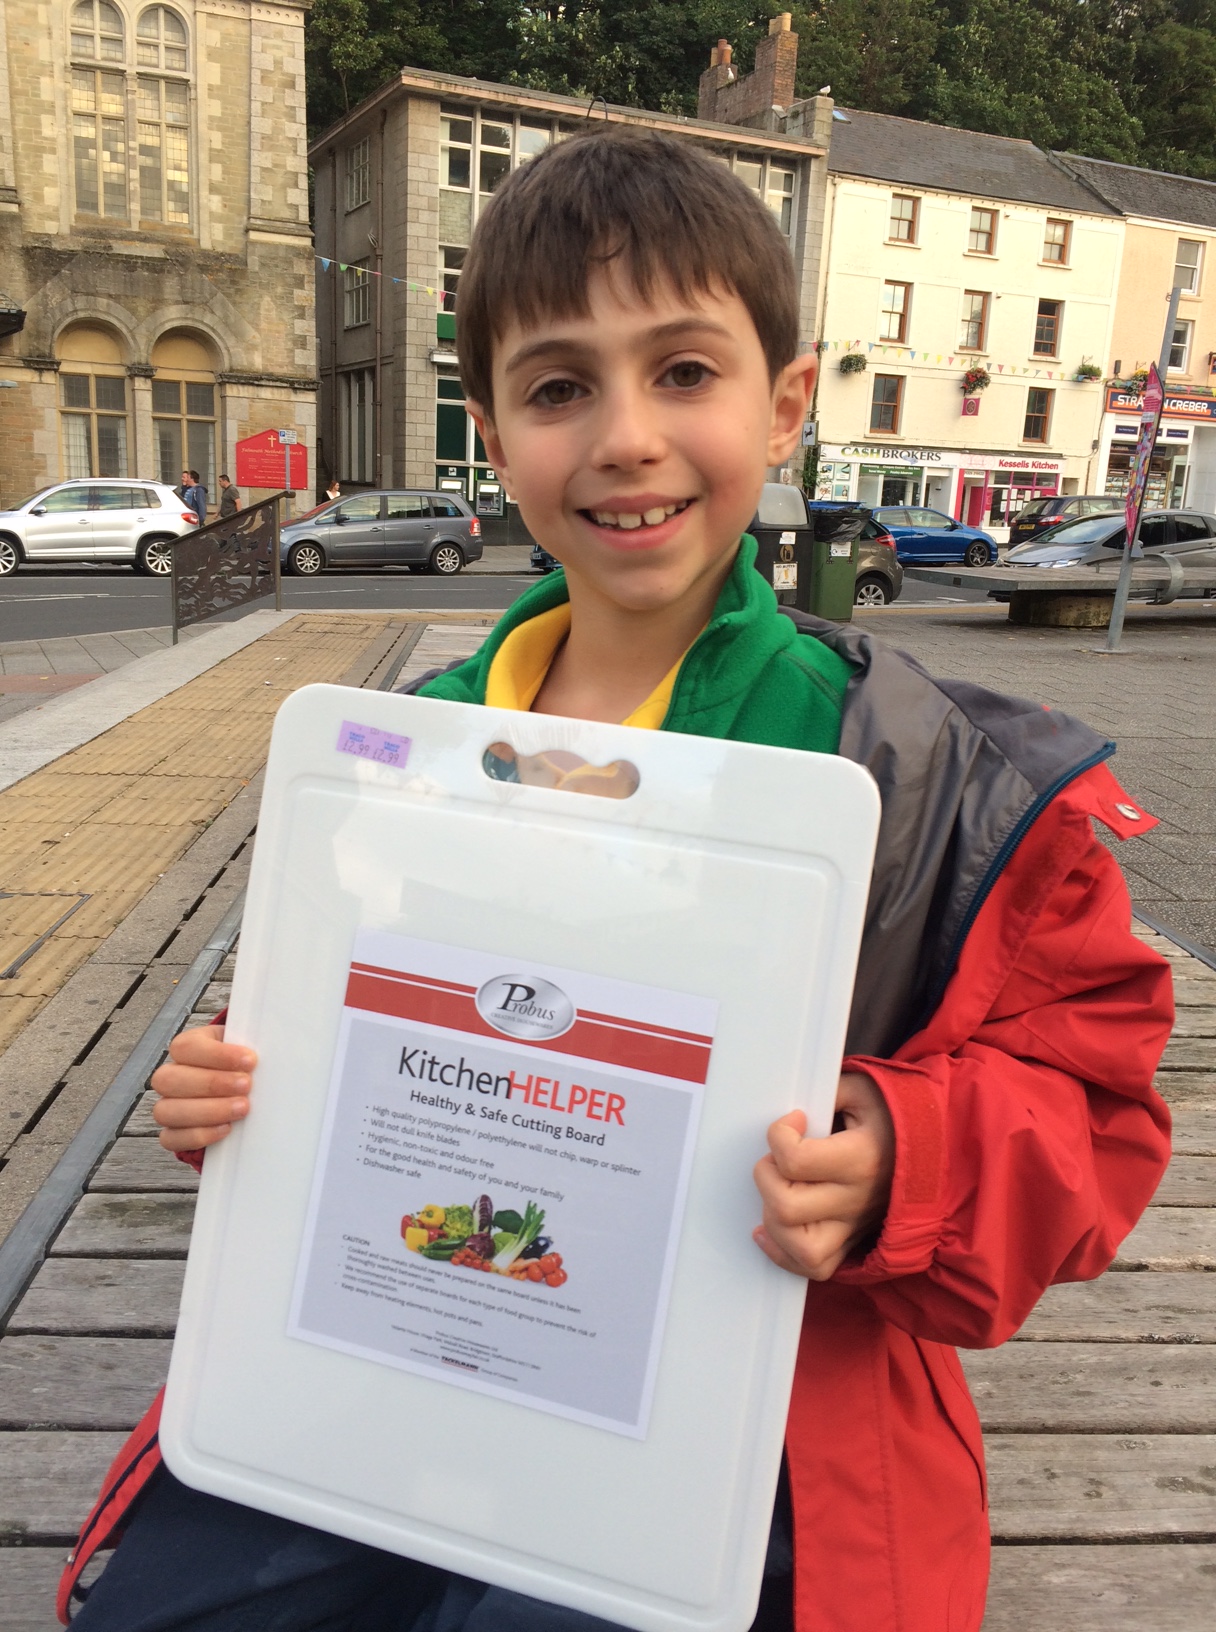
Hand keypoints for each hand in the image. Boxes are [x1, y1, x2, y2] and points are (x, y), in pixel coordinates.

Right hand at [151, 1025, 256, 1151]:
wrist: (240, 1086)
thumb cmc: (242, 1065)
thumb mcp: (244, 1049)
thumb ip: (252, 1046)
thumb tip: (275, 1047)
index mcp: (187, 1048)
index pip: (186, 1047)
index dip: (217, 1055)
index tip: (250, 1060)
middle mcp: (171, 1076)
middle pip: (169, 1079)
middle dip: (212, 1084)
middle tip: (246, 1086)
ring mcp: (167, 1106)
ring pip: (166, 1111)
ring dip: (208, 1111)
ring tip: (241, 1108)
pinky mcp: (172, 1133)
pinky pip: (172, 1138)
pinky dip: (199, 1136)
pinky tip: (226, 1128)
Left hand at [752, 1072, 894, 1280]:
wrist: (938, 1148)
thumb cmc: (895, 1116)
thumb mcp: (864, 1088)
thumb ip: (826, 1092)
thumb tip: (796, 1106)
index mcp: (861, 1158)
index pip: (795, 1160)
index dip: (779, 1135)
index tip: (793, 1120)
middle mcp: (857, 1199)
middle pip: (787, 1208)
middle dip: (766, 1178)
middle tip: (778, 1159)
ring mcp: (855, 1227)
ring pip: (801, 1249)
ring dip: (774, 1222)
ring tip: (777, 1192)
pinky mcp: (853, 1242)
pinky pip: (815, 1268)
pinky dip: (784, 1253)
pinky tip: (770, 1229)